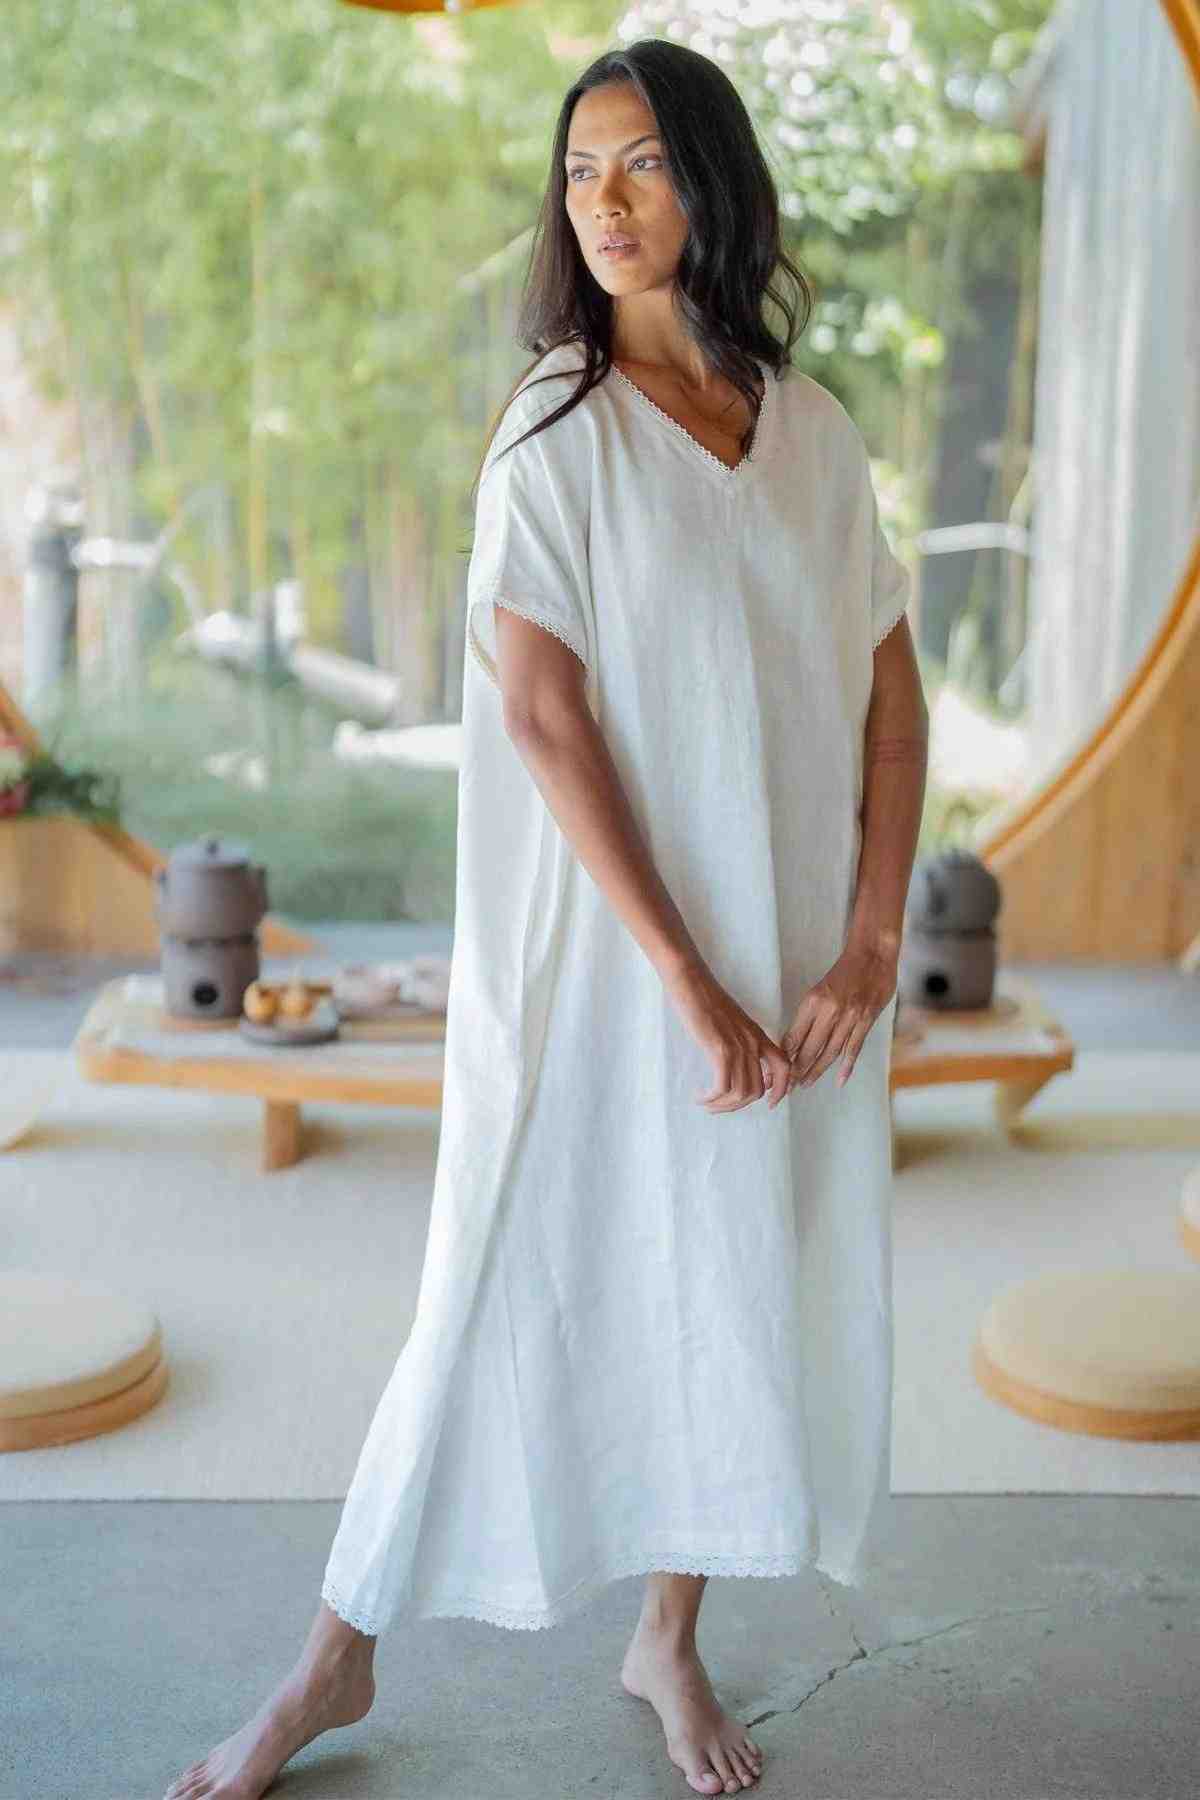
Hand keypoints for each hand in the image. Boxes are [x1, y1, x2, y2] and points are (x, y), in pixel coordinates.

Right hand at [663, 959, 792, 1112]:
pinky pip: (723, 1086)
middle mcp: (752, 1043)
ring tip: (707, 1104)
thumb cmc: (705, 999)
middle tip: (719, 1104)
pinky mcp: (720, 1049)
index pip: (784, 1067)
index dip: (781, 1089)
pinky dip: (712, 1098)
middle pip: (758, 1089)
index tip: (769, 1103)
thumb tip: (735, 1062)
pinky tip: (701, 1097)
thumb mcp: (731, 1021)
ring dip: (723, 1105)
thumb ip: (739, 1039)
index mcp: (757, 1035)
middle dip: (738, 1105)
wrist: (691, 981)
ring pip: (741, 1092)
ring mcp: (737, 1046)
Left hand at [782, 941, 896, 1092]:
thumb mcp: (819, 990)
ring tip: (804, 1085)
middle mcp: (830, 1011)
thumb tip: (793, 1041)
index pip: (794, 1036)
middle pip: (810, 1048)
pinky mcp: (867, 1020)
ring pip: (830, 1052)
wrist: (873, 954)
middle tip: (785, 1088)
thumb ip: (809, 1015)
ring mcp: (850, 1017)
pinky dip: (847, 1066)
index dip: (784, 1057)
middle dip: (796, 1071)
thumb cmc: (845, 971)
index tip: (776, 1070)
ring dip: (816, 1071)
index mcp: (814, 1001)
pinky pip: (854, 1047)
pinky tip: (840, 1081)